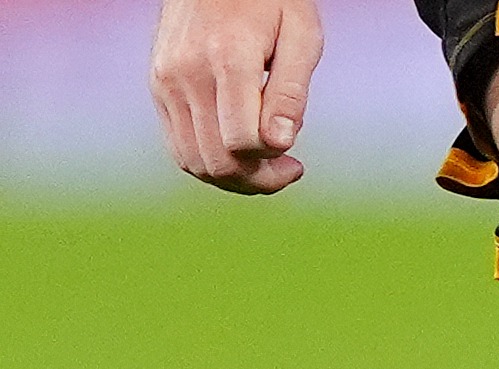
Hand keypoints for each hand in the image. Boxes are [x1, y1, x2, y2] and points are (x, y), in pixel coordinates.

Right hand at [149, 0, 322, 193]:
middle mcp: (186, 74)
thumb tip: (281, 144)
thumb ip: (290, 93)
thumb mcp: (300, 37)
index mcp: (227, 60)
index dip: (273, 163)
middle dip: (257, 180)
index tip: (295, 158)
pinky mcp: (157, 86)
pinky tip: (239, 155)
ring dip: (233, 178)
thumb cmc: (271, 1)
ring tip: (264, 167)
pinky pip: (178, 145)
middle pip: (216, 160)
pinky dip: (208, 162)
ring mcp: (166, 81)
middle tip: (287, 170)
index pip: (243, 142)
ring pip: (192, 161)